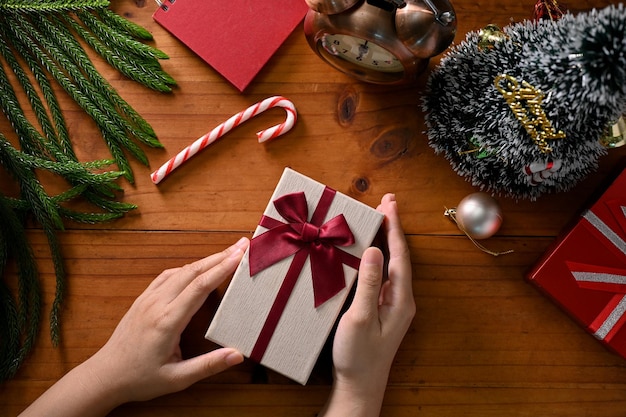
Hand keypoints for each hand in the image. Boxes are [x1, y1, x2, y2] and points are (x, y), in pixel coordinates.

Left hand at [20, 237, 248, 416]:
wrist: (105, 376)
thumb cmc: (141, 379)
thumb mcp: (177, 379)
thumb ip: (208, 365)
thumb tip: (238, 355)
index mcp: (167, 321)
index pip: (200, 287)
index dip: (221, 269)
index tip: (240, 255)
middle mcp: (157, 303)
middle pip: (193, 271)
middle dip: (219, 256)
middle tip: (242, 245)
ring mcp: (148, 299)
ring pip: (180, 271)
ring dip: (205, 260)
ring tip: (227, 253)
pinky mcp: (142, 299)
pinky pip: (167, 276)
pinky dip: (187, 268)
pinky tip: (198, 267)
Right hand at [320, 193, 414, 416]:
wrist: (360, 385)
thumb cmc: (358, 356)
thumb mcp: (359, 318)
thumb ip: (368, 284)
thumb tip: (374, 250)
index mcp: (400, 299)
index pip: (399, 255)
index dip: (394, 228)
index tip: (388, 204)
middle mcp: (401, 298)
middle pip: (399, 255)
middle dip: (393, 227)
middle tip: (386, 202)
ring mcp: (393, 304)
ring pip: (391, 263)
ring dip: (386, 239)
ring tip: (379, 217)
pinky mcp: (383, 309)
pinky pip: (383, 274)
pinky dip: (378, 255)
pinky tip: (369, 250)